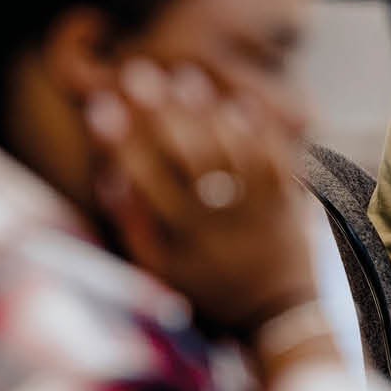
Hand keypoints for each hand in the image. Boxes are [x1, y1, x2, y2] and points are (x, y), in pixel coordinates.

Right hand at [87, 59, 317, 335]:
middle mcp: (216, 219)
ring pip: (230, 150)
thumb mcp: (160, 271)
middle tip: (139, 73)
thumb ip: (134, 226)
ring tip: (185, 77)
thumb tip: (111, 175)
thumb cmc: (208, 292)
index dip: (120, 139)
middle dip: (160, 111)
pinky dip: (260, 129)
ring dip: (207, 110)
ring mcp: (256, 209)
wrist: (276, 317)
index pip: (143, 177)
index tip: (102, 104)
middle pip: (185, 154)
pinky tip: (241, 101)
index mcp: (179, 237)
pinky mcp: (288, 203)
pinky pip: (276, 159)